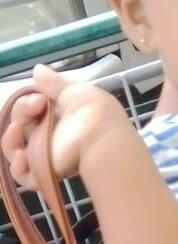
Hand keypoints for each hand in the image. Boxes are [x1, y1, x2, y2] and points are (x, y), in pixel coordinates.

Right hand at [1, 64, 129, 189]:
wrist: (101, 133)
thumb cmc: (92, 110)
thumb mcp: (74, 90)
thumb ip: (53, 83)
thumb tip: (37, 69)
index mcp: (57, 117)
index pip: (30, 110)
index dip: (27, 101)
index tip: (38, 96)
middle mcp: (49, 136)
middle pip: (20, 125)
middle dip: (22, 111)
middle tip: (37, 104)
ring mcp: (46, 155)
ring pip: (15, 150)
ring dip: (10, 139)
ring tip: (16, 129)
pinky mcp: (45, 173)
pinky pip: (23, 174)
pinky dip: (17, 166)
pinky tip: (22, 154)